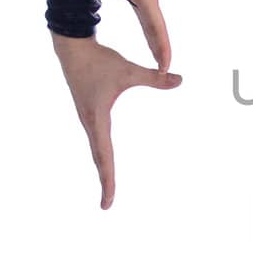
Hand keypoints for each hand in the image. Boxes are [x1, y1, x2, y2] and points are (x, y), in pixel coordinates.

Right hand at [52, 36, 182, 209]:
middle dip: (106, 181)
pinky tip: (107, 160)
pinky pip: (98, 140)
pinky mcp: (90, 113)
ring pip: (98, 150)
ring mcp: (89, 120)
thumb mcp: (127, 71)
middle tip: (107, 205)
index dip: (108, 180)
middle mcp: (91, 124)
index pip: (104, 157)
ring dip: (103, 168)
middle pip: (99, 159)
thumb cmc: (98, 59)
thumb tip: (180, 79)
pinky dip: (102, 154)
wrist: (71, 47)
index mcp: (97, 120)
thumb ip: (153, 79)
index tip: (108, 202)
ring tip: (109, 187)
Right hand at [106, 0, 204, 71]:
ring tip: (162, 62)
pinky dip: (150, 32)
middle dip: (159, 50)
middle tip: (165, 71)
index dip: (162, 44)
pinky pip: (144, 19)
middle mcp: (139, 1)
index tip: (166, 64)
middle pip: (151, 31)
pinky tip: (153, 38)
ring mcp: (134, 0)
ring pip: (147, 27)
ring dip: (155, 44)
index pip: (156, 25)